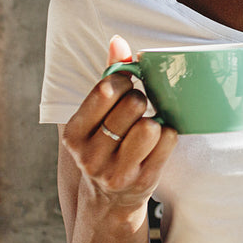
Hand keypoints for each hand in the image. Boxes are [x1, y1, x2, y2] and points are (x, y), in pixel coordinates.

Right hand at [59, 35, 177, 213]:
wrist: (108, 202)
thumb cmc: (105, 145)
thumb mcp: (95, 117)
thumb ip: (107, 78)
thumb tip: (118, 41)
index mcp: (73, 134)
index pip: (104, 90)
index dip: (124, 80)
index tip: (127, 85)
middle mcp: (90, 155)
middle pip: (133, 105)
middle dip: (141, 100)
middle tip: (138, 109)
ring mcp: (116, 172)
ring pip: (151, 125)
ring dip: (156, 120)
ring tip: (147, 127)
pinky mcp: (143, 181)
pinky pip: (168, 141)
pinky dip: (169, 135)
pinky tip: (159, 142)